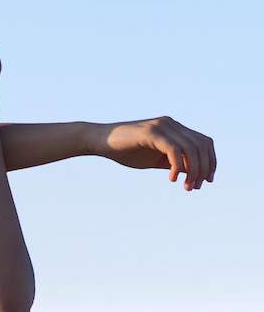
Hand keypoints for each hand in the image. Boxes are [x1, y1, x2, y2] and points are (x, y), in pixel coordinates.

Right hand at [91, 116, 216, 190]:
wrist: (100, 141)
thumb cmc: (125, 151)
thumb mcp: (154, 159)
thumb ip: (173, 163)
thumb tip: (193, 173)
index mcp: (174, 128)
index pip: (203, 142)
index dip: (210, 161)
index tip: (206, 180)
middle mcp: (171, 124)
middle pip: (202, 145)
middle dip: (203, 168)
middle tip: (195, 187)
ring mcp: (162, 126)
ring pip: (191, 148)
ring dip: (193, 170)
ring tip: (186, 186)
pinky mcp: (151, 132)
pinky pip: (174, 150)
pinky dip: (177, 166)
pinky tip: (171, 179)